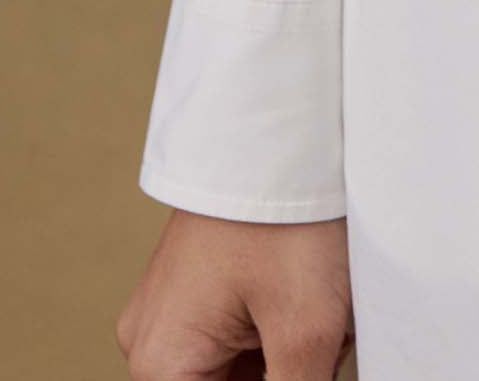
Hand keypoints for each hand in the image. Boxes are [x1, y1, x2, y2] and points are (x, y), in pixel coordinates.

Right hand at [114, 208, 354, 377]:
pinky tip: (321, 306)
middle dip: (287, 372)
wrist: (282, 123)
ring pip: (245, 373)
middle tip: (321, 338)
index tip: (297, 365)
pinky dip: (287, 335)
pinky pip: (246, 340)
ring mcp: (175, 313)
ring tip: (327, 317)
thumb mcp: (306, 333)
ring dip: (291, 359)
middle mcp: (152, 344)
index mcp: (159, 367)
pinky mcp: (203, 289)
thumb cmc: (284, 219)